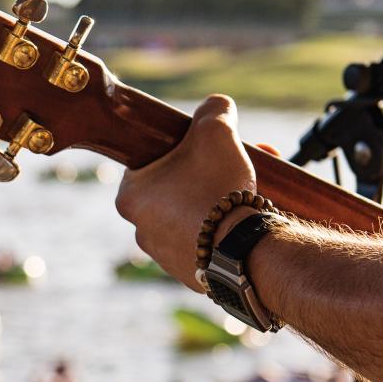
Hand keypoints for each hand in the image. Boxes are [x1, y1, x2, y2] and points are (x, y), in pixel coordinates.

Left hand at [115, 95, 256, 290]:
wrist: (244, 250)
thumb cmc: (218, 188)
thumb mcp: (215, 131)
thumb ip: (213, 110)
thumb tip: (216, 106)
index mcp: (130, 196)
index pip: (151, 161)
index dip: (183, 148)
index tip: (208, 147)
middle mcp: (140, 230)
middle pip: (178, 188)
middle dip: (211, 172)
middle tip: (239, 164)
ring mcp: (165, 256)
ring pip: (195, 216)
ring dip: (221, 200)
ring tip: (252, 190)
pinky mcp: (191, 275)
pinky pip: (209, 244)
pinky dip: (226, 231)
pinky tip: (248, 220)